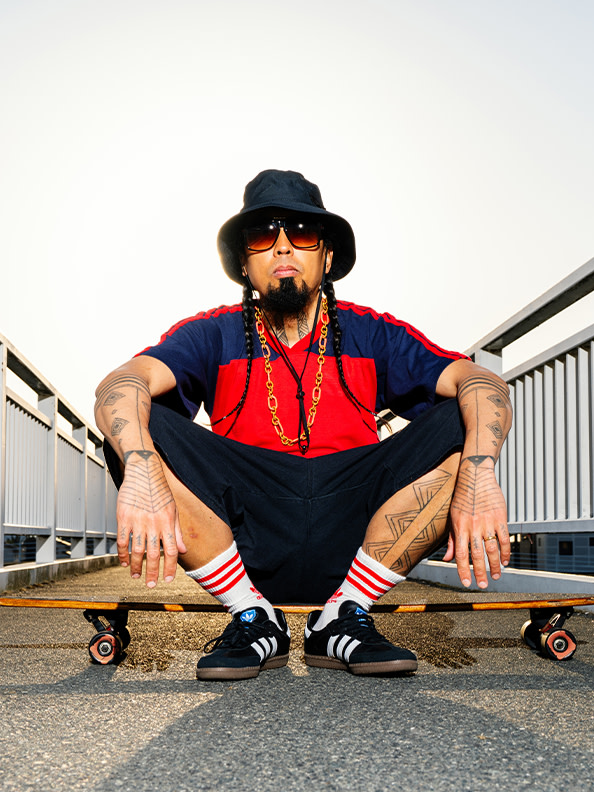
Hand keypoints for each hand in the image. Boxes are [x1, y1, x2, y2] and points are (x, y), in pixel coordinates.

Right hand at [116, 451, 186, 586]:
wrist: (144, 472)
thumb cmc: (160, 492)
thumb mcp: (174, 510)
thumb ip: (177, 531)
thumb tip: (183, 550)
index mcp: (168, 523)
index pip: (171, 551)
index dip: (170, 568)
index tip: (167, 579)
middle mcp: (154, 524)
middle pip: (153, 555)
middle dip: (152, 573)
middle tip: (150, 585)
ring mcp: (138, 521)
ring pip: (136, 550)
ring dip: (136, 566)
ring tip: (135, 575)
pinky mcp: (123, 518)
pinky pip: (123, 540)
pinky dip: (123, 554)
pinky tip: (124, 562)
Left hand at [442, 457, 510, 587]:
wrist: (475, 476)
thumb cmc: (462, 497)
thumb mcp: (452, 517)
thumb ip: (451, 540)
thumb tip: (447, 559)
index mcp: (459, 527)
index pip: (460, 554)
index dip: (463, 570)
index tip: (466, 582)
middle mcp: (473, 526)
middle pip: (477, 554)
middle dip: (479, 572)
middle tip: (482, 585)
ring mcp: (487, 522)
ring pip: (492, 549)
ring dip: (494, 565)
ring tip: (495, 576)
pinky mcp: (500, 517)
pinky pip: (504, 538)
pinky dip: (505, 552)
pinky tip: (504, 561)